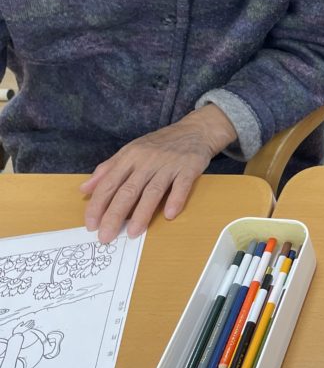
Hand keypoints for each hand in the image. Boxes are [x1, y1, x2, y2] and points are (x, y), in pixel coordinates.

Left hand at [81, 105, 236, 242]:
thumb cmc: (160, 144)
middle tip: (106, 237)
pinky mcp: (189, 168)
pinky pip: (181, 186)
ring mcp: (168, 164)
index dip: (97, 205)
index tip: (91, 225)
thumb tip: (85, 189)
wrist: (195, 130)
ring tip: (133, 232)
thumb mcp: (131, 151)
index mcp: (129, 157)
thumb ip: (108, 169)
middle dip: (114, 215)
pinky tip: (169, 214)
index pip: (108, 183)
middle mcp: (147, 161)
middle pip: (128, 191)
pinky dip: (175, 200)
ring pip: (152, 191)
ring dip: (142, 213)